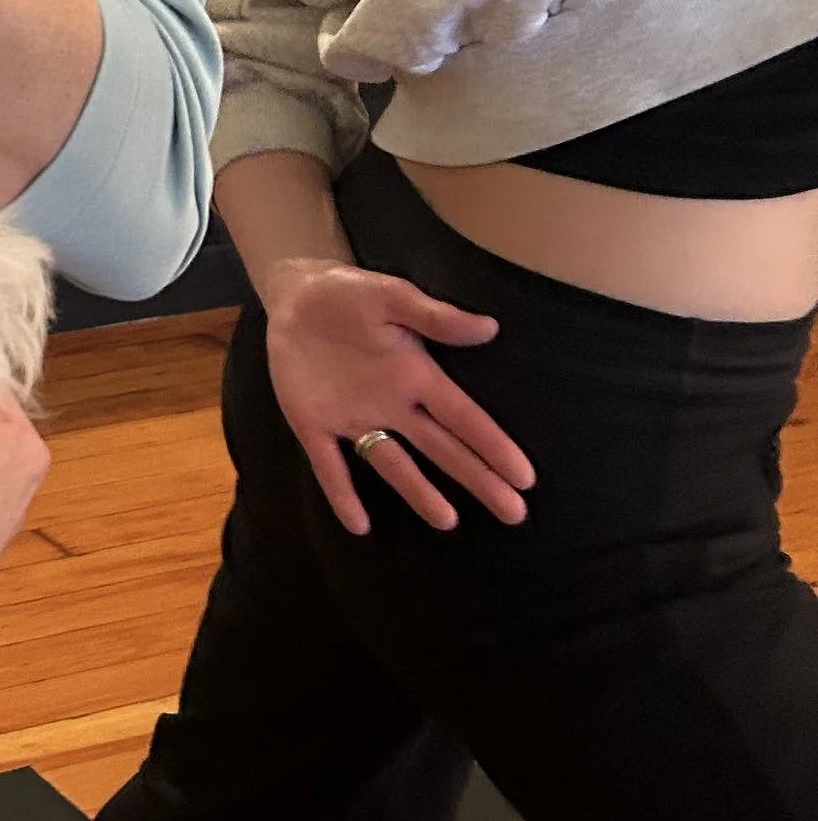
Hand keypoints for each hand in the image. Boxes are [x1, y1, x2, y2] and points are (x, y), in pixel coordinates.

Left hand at [256, 258, 532, 538]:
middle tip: (513, 514)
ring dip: (418, 492)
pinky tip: (358, 525)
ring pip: (392, 463)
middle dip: (477, 479)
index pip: (463, 418)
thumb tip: (489, 327)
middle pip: (441, 449)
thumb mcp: (392, 296)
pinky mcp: (313, 423)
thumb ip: (435, 317)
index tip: (524, 478)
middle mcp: (392, 405)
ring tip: (446, 521)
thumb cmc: (351, 294)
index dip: (493, 446)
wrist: (296, 295)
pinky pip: (330, 465)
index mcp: (416, 375)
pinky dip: (341, 494)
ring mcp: (353, 418)